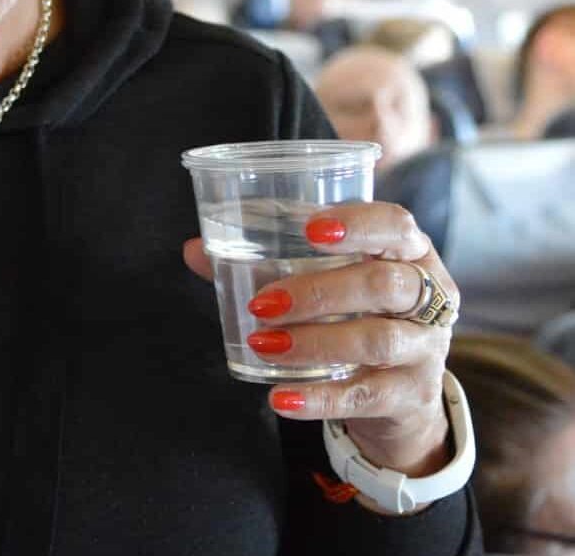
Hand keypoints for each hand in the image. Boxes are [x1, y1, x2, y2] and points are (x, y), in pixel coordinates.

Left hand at [182, 201, 457, 477]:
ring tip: (263, 343)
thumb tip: (194, 249)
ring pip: (377, 340)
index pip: (398, 226)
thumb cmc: (356, 315)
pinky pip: (366, 396)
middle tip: (263, 302)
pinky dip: (318, 398)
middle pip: (386, 285)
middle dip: (320, 291)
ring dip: (314, 341)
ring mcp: (426, 348)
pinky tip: (279, 398)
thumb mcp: (326, 282)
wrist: (398, 395)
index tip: (311, 229)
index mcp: (410, 254)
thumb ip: (264, 263)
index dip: (359, 224)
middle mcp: (430, 297)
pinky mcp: (412, 395)